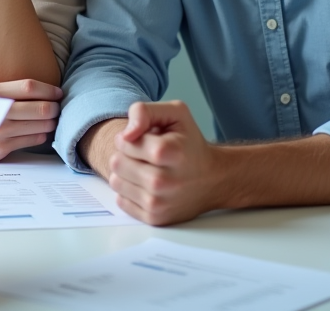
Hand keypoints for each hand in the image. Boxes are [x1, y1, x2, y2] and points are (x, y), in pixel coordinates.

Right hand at [0, 79, 62, 161]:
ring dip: (51, 123)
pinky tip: (40, 133)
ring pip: (40, 125)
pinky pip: (33, 139)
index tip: (59, 93)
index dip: (49, 90)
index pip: (29, 87)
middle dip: (54, 108)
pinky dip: (41, 135)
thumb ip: (12, 92)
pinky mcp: (1, 147)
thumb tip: (49, 92)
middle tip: (57, 109)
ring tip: (52, 121)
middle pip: (39, 107)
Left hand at [107, 100, 220, 225]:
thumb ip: (144, 111)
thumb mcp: (175, 114)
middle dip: (126, 155)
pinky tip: (146, 185)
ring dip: (126, 173)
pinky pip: (121, 200)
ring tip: (145, 168)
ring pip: (116, 181)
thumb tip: (125, 134)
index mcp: (169, 151)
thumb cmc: (190, 144)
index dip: (129, 137)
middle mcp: (163, 181)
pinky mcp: (154, 218)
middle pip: (116, 162)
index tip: (144, 139)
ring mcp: (158, 203)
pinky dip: (130, 191)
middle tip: (144, 155)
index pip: (123, 142)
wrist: (213, 179)